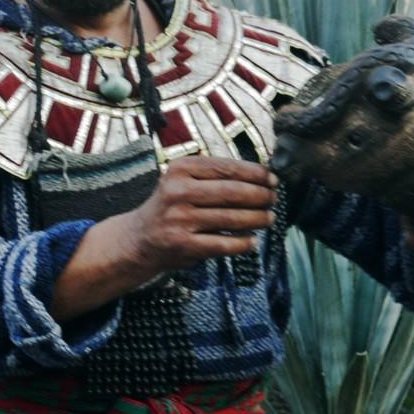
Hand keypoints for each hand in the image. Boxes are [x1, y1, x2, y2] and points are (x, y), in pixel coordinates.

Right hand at [48, 156, 276, 320]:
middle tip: (274, 199)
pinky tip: (253, 240)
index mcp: (180, 169)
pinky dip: (244, 243)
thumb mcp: (183, 181)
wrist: (140, 239)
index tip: (272, 178)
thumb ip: (214, 176)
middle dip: (261, 196)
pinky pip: (225, 244)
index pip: (226, 167)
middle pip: (233, 192)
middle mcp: (178, 192)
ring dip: (258, 219)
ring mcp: (180, 219)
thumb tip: (261, 176)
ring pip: (233, 218)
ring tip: (269, 218)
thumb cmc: (171, 206)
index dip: (255, 173)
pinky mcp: (184, 245)